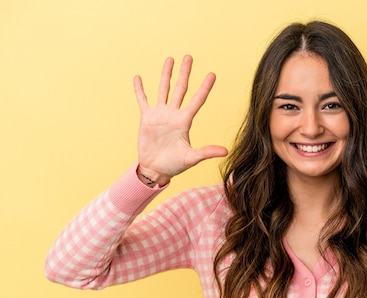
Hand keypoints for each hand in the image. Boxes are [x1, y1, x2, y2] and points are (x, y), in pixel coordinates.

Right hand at [133, 55, 227, 184]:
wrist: (155, 169)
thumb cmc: (174, 165)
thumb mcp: (191, 158)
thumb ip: (206, 152)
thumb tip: (226, 151)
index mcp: (185, 121)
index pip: (197, 100)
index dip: (204, 88)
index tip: (212, 74)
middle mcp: (174, 114)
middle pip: (180, 89)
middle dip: (184, 73)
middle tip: (189, 57)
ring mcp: (160, 115)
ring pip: (163, 89)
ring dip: (166, 75)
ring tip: (170, 60)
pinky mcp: (146, 118)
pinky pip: (143, 100)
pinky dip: (140, 90)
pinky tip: (138, 77)